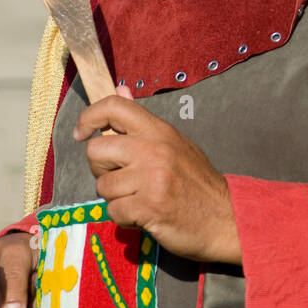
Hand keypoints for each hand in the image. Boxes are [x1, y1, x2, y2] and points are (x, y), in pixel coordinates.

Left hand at [74, 95, 241, 265]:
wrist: (225, 218)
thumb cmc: (198, 183)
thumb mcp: (176, 144)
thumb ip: (143, 122)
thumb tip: (120, 89)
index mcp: (159, 131)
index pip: (114, 107)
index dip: (90, 116)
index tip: (82, 133)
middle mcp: (153, 150)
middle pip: (96, 150)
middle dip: (100, 168)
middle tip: (120, 177)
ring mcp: (150, 178)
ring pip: (103, 186)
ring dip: (116, 197)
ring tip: (139, 198)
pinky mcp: (148, 207)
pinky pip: (113, 211)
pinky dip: (125, 218)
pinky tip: (144, 215)